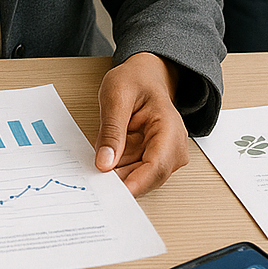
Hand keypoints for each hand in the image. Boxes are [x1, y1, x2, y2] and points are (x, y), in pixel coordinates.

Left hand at [94, 53, 189, 195]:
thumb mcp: (116, 96)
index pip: (158, 164)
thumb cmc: (135, 80)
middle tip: (94, 183)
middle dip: (122, 182)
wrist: (145, 76)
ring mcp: (164, 155)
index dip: (136, 183)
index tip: (114, 192)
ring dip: (118, 178)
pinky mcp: (151, 158)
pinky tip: (104, 166)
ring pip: (140, 179)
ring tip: (95, 173)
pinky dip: (118, 172)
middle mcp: (173, 146)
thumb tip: (105, 162)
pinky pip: (134, 173)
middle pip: (149, 177)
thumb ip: (111, 130)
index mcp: (169, 127)